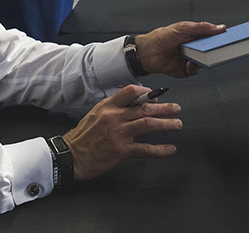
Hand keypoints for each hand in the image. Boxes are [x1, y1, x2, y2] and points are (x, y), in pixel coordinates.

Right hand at [63, 85, 182, 180]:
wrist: (71, 156)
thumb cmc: (83, 137)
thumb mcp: (96, 115)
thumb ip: (114, 108)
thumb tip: (133, 105)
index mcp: (108, 106)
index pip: (130, 92)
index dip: (146, 92)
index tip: (156, 96)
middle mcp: (115, 117)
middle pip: (144, 108)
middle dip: (163, 108)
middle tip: (176, 108)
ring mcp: (119, 133)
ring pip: (148, 124)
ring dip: (166, 124)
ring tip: (177, 124)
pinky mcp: (121, 150)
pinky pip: (145, 149)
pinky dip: (160, 149)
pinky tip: (169, 149)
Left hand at [135, 21, 226, 77]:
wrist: (147, 52)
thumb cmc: (162, 36)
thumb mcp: (183, 28)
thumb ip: (202, 27)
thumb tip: (219, 27)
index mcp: (196, 36)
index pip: (214, 37)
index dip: (223, 38)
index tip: (234, 37)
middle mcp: (196, 49)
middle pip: (213, 51)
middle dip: (218, 50)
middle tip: (223, 48)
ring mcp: (191, 59)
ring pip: (205, 62)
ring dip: (204, 60)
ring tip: (201, 55)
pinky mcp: (185, 70)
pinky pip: (195, 71)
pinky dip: (193, 67)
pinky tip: (188, 63)